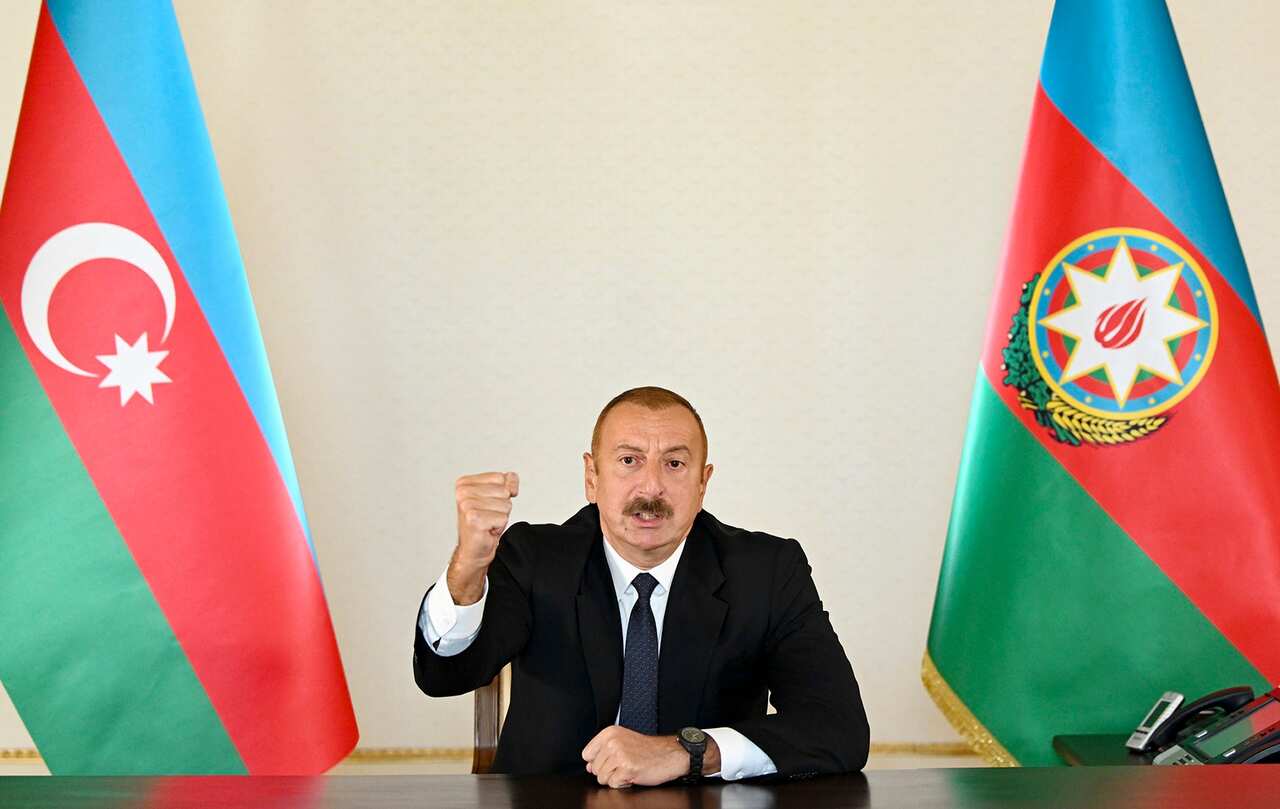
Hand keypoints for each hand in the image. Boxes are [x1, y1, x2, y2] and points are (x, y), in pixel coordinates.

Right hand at [447, 471, 518, 604]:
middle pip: (504, 491)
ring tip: (488, 523)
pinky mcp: (474, 519)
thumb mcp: (497, 497)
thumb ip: (507, 482)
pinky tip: (487, 530)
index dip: (502, 493)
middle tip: (488, 516)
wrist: (474, 549)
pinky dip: (499, 526)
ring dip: (501, 517)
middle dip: (502, 506)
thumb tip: (512, 480)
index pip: (500, 477)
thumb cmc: (484, 523)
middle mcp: (463, 492)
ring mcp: (467, 505)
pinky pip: (503, 518)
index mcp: (464, 483)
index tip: (488, 505)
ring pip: (505, 504)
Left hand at [581, 727, 693, 788]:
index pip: (587, 754)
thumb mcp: (623, 743)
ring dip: (616, 778)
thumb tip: (589, 767)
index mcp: (609, 733)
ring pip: (602, 778)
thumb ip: (603, 753)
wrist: (669, 754)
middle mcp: (612, 742)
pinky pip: (614, 784)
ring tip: (629, 769)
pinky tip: (633, 775)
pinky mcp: (627, 768)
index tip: (611, 760)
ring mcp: (619, 755)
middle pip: (594, 769)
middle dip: (608, 772)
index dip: (597, 762)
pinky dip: (623, 784)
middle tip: (624, 765)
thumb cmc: (648, 749)